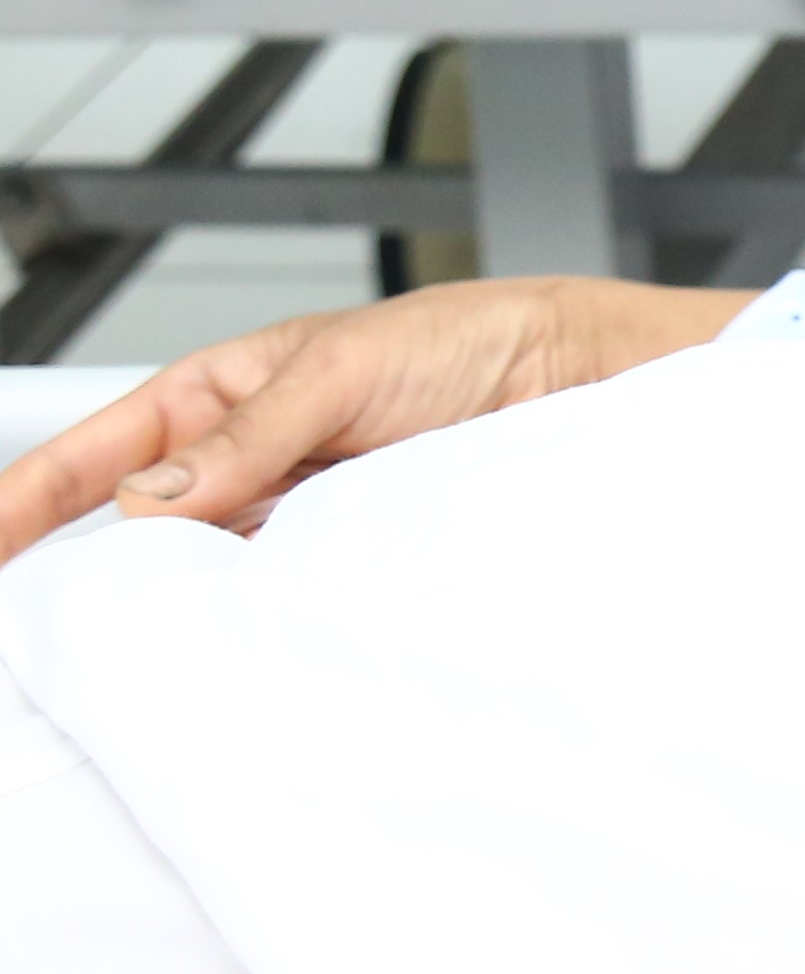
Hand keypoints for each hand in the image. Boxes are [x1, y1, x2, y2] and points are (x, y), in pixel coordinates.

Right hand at [0, 275, 732, 562]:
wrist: (580, 375)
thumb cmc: (470, 339)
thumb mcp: (347, 365)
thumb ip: (251, 433)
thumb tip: (155, 498)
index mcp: (223, 398)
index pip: (98, 454)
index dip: (25, 500)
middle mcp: (246, 465)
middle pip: (138, 531)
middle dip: (95, 573)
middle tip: (55, 624)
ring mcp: (291, 517)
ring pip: (204, 575)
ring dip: (183, 601)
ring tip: (160, 630)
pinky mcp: (344, 557)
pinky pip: (279, 597)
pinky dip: (258, 618)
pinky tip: (249, 634)